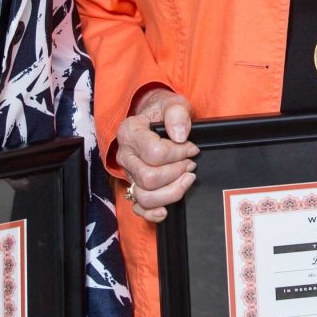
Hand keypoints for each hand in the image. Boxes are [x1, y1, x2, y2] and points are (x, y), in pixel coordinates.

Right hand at [115, 87, 196, 222]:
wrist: (153, 119)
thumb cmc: (163, 113)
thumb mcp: (173, 103)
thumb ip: (177, 114)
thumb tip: (180, 136)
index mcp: (130, 132)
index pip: (154, 153)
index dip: (179, 153)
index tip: (192, 148)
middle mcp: (125, 155)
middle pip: (149, 178)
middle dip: (176, 173)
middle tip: (191, 164)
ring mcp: (129, 174)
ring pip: (145, 196)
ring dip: (172, 192)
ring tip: (187, 179)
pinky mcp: (134, 186)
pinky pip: (138, 208)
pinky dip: (152, 213)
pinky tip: (166, 210)